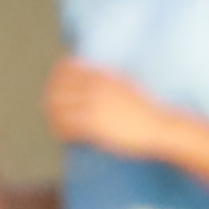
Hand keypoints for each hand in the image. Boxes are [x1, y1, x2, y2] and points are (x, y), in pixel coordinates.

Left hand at [45, 59, 180, 162]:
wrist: (158, 127)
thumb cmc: (144, 109)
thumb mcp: (124, 83)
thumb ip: (105, 78)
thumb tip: (92, 76)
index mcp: (100, 75)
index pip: (64, 70)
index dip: (54, 80)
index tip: (54, 91)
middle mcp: (93, 88)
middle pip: (56, 89)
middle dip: (50, 101)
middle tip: (52, 112)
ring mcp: (92, 107)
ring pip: (57, 109)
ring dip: (53, 118)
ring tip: (57, 127)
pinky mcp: (93, 126)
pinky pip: (66, 128)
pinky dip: (60, 132)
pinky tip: (64, 138)